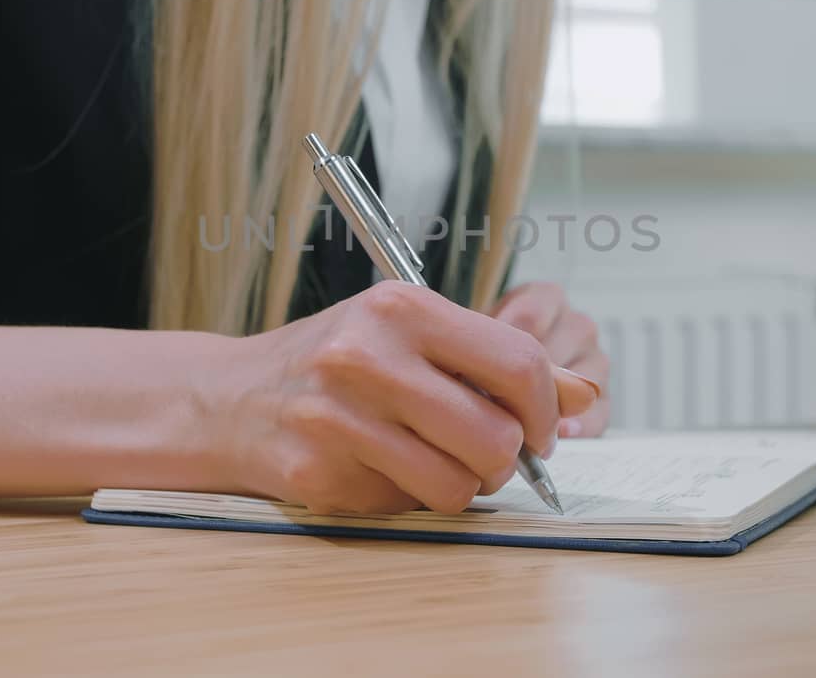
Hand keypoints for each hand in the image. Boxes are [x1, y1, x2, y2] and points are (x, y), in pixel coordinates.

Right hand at [220, 282, 600, 514]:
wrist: (230, 398)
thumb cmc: (335, 361)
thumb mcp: (410, 332)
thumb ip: (494, 358)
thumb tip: (584, 394)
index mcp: (400, 308)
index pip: (518, 364)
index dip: (546, 408)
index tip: (540, 427)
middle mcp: (366, 357)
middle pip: (496, 436)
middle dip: (505, 458)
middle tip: (486, 452)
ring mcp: (337, 418)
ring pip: (458, 486)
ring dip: (460, 486)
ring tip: (434, 461)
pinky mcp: (318, 473)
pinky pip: (406, 506)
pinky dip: (407, 497)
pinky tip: (379, 467)